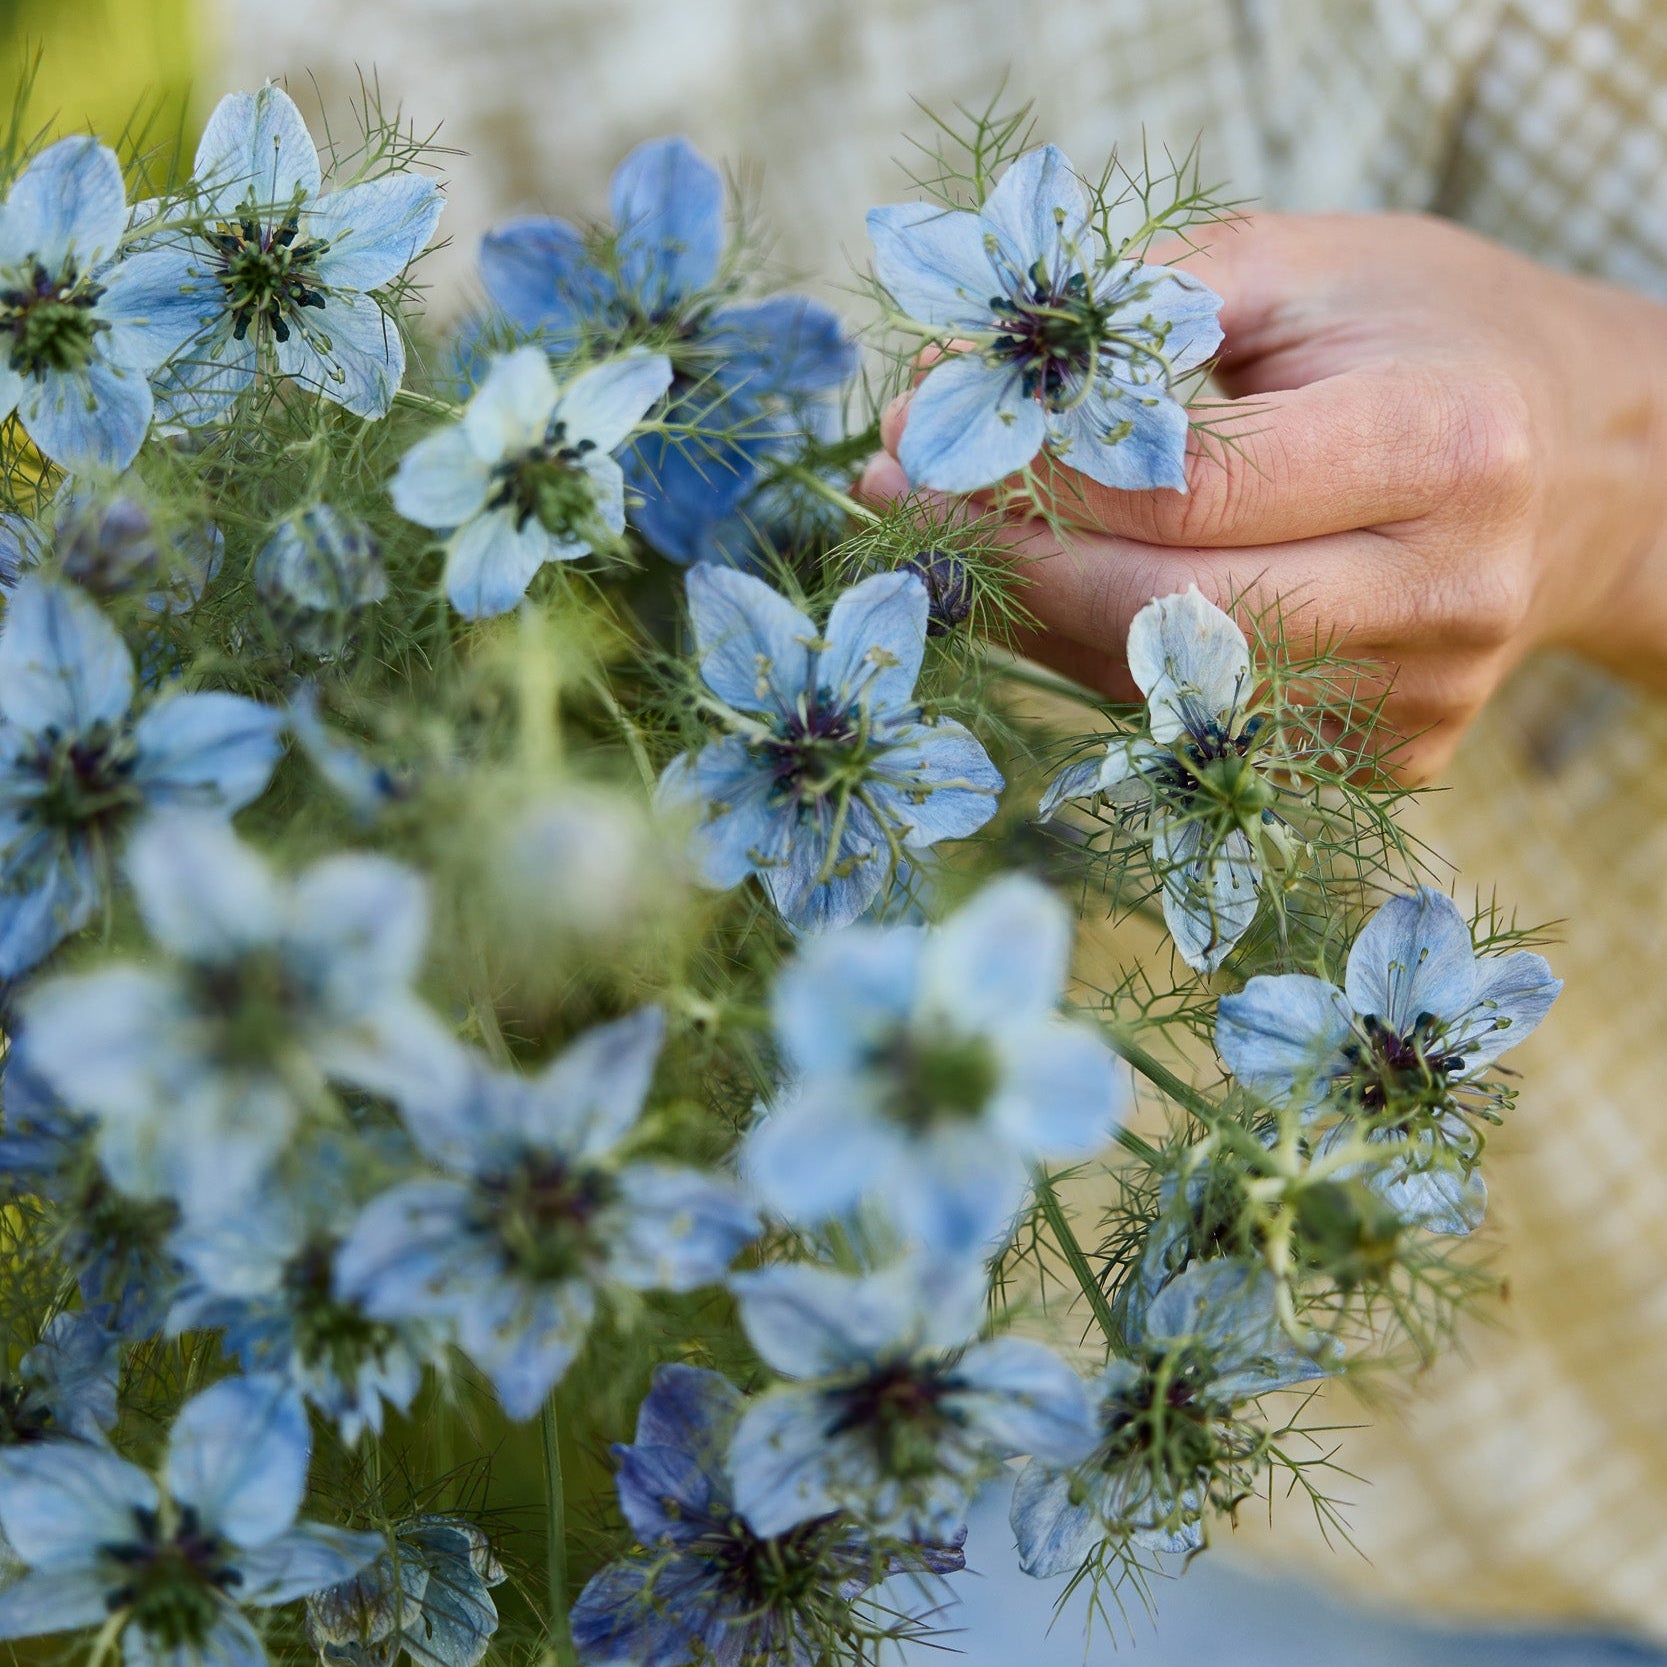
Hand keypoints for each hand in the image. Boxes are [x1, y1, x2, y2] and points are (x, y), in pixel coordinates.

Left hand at [859, 211, 1666, 778]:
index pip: (1187, 493)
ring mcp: (1418, 701)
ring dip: (1034, 617)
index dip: (1032, 475)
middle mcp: (1442, 598)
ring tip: (955, 538)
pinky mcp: (1386, 759)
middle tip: (897, 503)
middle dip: (1004, 563)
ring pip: (1162, 689)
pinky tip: (1059, 592)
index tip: (920, 434)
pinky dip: (1105, 661)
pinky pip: (1196, 726)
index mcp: (1446, 449)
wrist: (1580, 470)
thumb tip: (959, 380)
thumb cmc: (1432, 339)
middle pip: (1162, 617)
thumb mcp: (1309, 267)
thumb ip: (1138, 306)